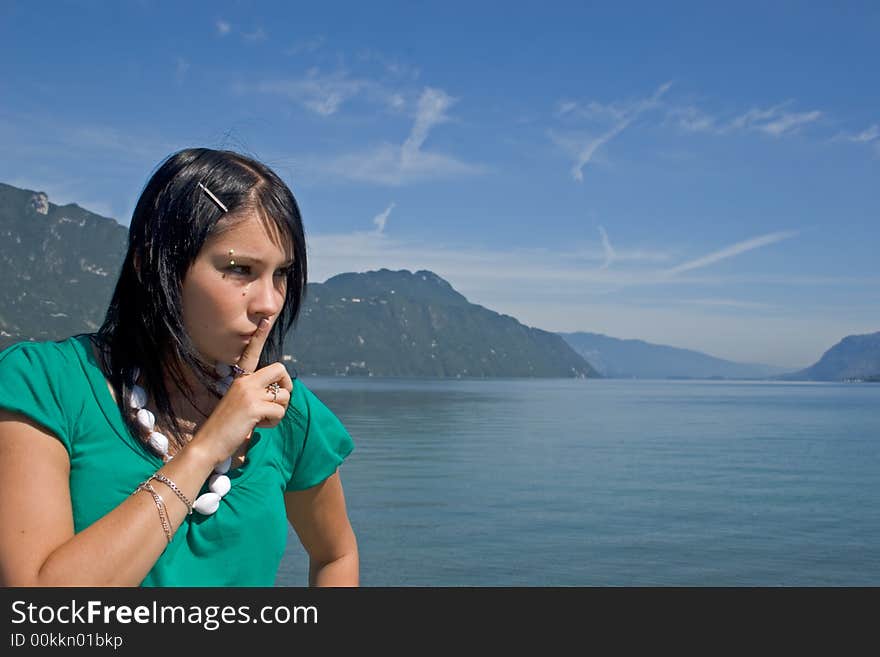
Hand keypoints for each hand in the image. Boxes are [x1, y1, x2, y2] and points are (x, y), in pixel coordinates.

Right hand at [191, 317, 292, 464]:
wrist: (208, 444)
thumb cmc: (226, 427)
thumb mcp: (241, 404)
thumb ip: (257, 395)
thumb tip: (280, 393)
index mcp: (241, 379)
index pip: (251, 353)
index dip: (259, 336)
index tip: (266, 319)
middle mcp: (246, 381)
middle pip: (280, 370)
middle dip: (287, 386)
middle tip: (278, 401)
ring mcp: (250, 393)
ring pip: (284, 396)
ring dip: (279, 412)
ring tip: (261, 420)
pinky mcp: (254, 407)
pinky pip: (279, 412)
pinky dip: (274, 423)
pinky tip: (258, 427)